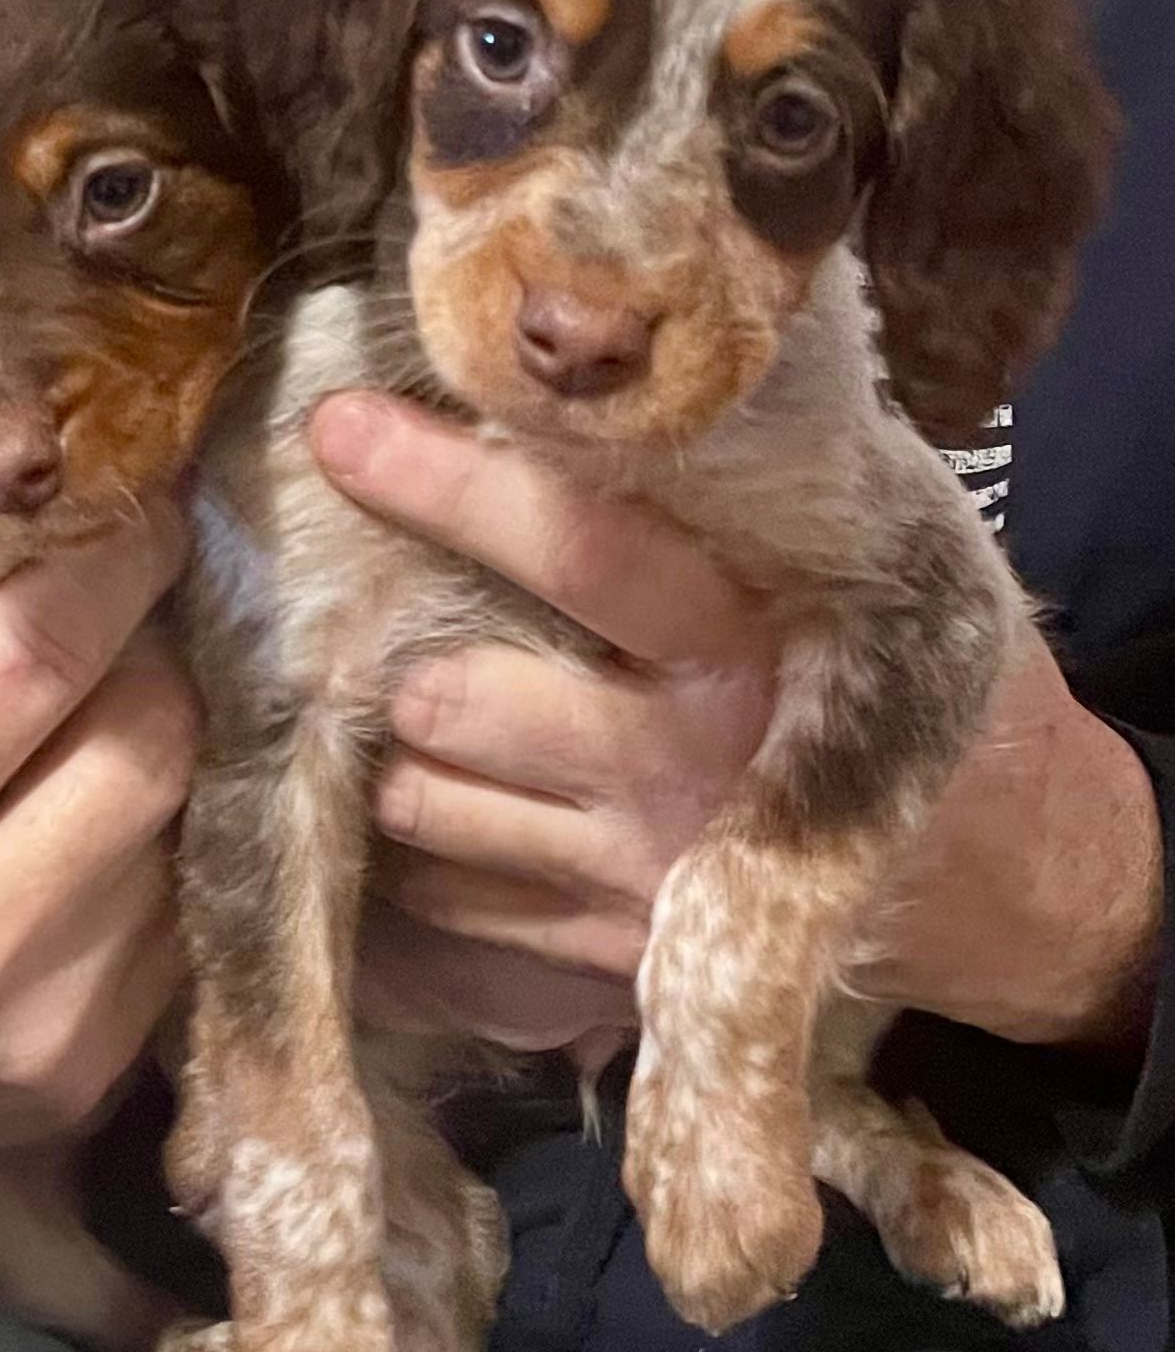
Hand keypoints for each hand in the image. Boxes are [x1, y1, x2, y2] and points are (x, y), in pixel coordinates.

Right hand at [0, 484, 196, 1182]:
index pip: (32, 662)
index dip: (107, 563)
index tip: (142, 502)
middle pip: (148, 735)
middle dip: (158, 643)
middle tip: (136, 595)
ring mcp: (44, 1023)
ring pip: (186, 817)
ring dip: (168, 734)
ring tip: (108, 701)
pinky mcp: (90, 1074)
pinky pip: (187, 908)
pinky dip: (165, 835)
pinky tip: (99, 815)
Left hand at [312, 392, 1161, 1062]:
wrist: (1008, 885)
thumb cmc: (936, 695)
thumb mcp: (889, 577)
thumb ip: (759, 507)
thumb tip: (619, 393)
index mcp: (749, 645)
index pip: (575, 547)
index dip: (450, 484)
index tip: (343, 428)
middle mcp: (675, 765)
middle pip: (459, 700)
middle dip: (399, 654)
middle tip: (384, 616)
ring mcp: (633, 874)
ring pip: (428, 806)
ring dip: (403, 754)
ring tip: (424, 714)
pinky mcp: (611, 958)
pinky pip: (452, 904)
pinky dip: (425, 853)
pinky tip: (453, 807)